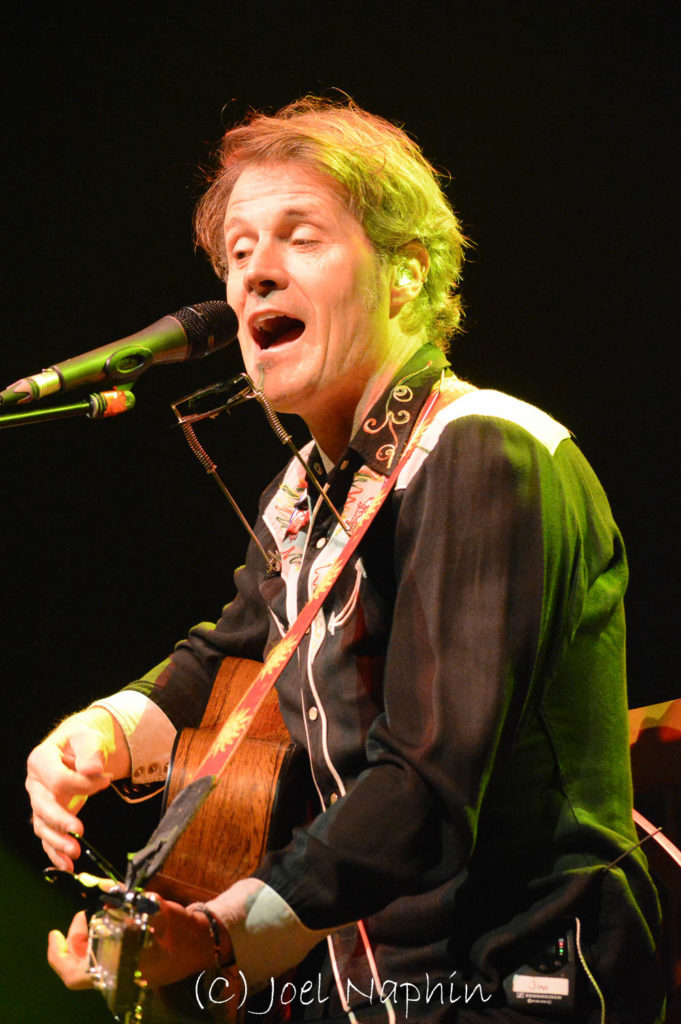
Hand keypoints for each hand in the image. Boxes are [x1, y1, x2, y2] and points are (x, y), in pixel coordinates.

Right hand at [26, 708, 130, 870]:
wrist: (79, 747)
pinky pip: (48, 837)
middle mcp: (35, 783)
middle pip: (42, 806)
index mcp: (41, 760)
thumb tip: (92, 770)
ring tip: (74, 854)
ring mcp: (40, 801)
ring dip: (56, 842)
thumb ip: (90, 751)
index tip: (107, 780)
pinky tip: (66, 866)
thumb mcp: (88, 737)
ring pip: (42, 826)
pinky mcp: (48, 816)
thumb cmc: (82, 741)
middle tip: (79, 830)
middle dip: (60, 821)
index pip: (58, 779)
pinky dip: (55, 853)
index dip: (82, 784)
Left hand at [47, 897, 233, 992]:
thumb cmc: (182, 929)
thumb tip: (106, 894)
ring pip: (93, 967)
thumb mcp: (155, 910)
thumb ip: (130, 904)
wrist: (208, 942)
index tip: (55, 932)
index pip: (76, 973)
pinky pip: (108, 962)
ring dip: (88, 944)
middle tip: (80, 918)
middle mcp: (121, 979)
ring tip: (95, 918)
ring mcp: (128, 978)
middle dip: (75, 943)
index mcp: (121, 969)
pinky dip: (102, 944)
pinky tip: (112, 925)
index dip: (61, 953)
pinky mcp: (137, 972)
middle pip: (80, 971)